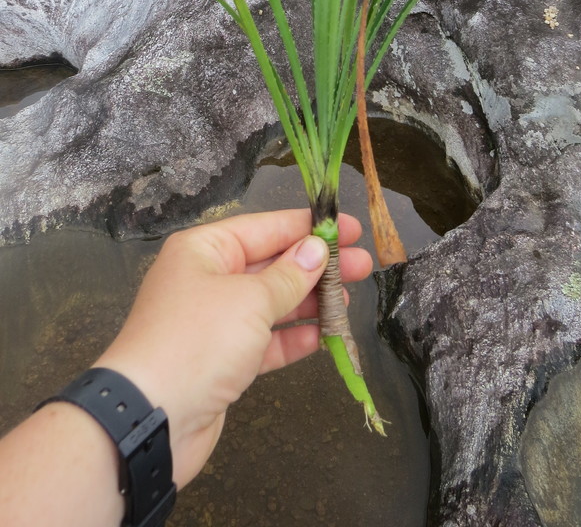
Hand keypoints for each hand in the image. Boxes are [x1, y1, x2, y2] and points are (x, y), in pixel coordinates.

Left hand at [97, 209, 371, 487]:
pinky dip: (295, 338)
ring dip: (310, 302)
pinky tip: (326, 336)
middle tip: (363, 265)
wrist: (151, 419)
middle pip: (272, 264)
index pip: (267, 227)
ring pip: (272, 303)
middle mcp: (208, 279)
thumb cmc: (197, 342)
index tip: (351, 228)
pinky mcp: (223, 361)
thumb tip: (317, 249)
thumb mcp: (250, 300)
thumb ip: (289, 276)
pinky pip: (266, 341)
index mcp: (205, 250)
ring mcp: (215, 322)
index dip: (310, 227)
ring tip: (349, 300)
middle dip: (317, 266)